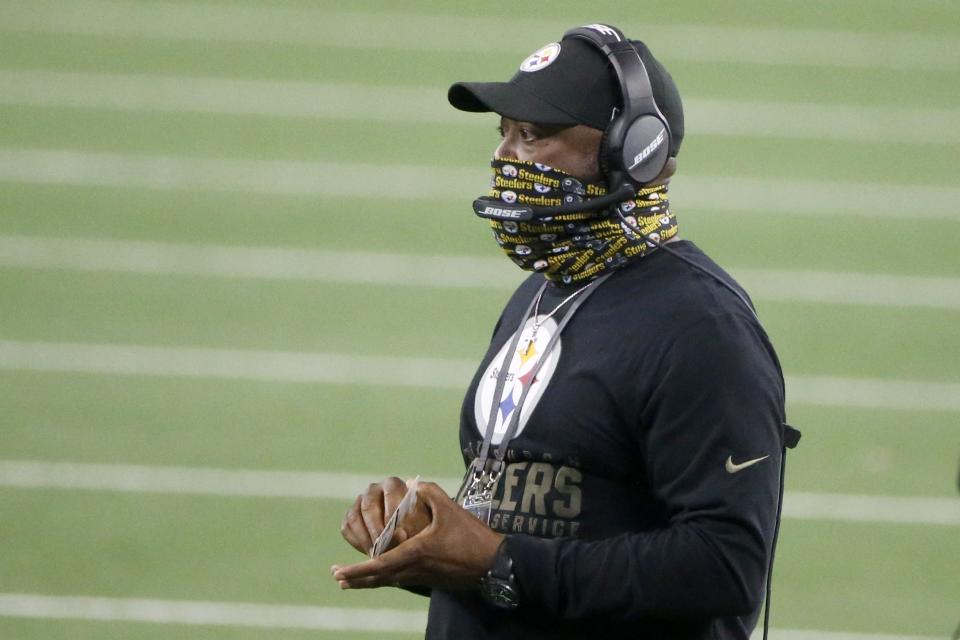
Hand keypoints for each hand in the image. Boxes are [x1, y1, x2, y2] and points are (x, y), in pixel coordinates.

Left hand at [332, 481, 503, 589]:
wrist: (494, 564)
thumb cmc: (471, 536)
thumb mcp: (450, 508)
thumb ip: (427, 492)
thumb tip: (409, 482)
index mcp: (416, 551)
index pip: (380, 564)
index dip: (358, 570)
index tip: (340, 572)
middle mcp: (415, 569)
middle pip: (379, 579)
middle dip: (356, 579)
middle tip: (337, 577)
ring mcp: (422, 577)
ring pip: (388, 582)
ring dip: (368, 581)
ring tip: (349, 580)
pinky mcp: (429, 580)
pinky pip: (400, 581)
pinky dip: (384, 579)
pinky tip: (379, 575)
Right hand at [340, 476, 413, 555]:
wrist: (410, 539)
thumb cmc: (420, 529)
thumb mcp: (421, 526)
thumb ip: (412, 526)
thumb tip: (399, 534)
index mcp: (393, 484)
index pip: (390, 492)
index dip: (394, 513)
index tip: (401, 534)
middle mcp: (374, 490)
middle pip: (369, 505)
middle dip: (377, 529)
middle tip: (385, 548)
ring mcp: (359, 503)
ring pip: (354, 517)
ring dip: (365, 539)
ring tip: (377, 556)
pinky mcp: (350, 518)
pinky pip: (347, 528)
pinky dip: (358, 542)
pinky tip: (370, 553)